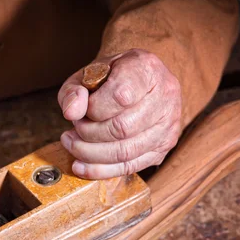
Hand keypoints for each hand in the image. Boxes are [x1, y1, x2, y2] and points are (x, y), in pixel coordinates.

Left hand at [58, 49, 181, 178]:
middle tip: (73, 130)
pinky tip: (81, 166)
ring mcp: (168, 125)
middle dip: (88, 134)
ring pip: (125, 152)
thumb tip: (71, 112)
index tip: (80, 110)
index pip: (121, 96)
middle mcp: (165, 96)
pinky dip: (100, 170)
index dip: (93, 109)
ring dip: (90, 153)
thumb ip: (74, 90)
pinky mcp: (162, 149)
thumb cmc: (110, 78)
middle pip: (122, 128)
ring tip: (73, 144)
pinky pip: (129, 167)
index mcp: (147, 68)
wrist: (138, 83)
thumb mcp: (87, 74)